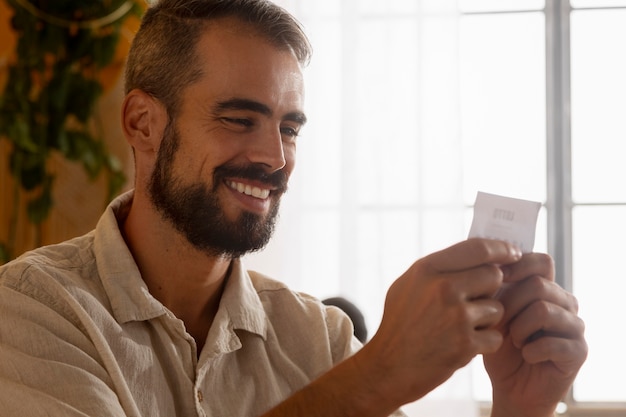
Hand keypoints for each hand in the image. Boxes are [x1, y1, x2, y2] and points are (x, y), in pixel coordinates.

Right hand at [355, 238, 521, 405]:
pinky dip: (484, 343)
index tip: (514, 253)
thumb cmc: (399, 323)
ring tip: (461, 327)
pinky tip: (463, 345)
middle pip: (493, 275)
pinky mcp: (465, 344)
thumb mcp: (408, 285)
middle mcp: (443, 288)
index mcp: (427, 269)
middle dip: (491, 288)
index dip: (501, 248)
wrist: (388, 367)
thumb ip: (439, 268)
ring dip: (487, 319)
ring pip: (497, 308)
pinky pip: (496, 336)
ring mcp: (456, 316)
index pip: (477, 248)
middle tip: (476, 300)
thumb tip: (477, 254)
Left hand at [484, 253, 587, 416]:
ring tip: (514, 341)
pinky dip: (531, 350)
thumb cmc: (500, 347)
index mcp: (545, 288)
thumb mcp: (492, 314)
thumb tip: (492, 264)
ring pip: (543, 310)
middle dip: (510, 305)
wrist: (511, 387)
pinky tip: (527, 355)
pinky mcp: (579, 351)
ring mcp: (574, 326)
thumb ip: (496, 290)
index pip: (541, 262)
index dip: (519, 265)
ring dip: (519, 329)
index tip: (497, 278)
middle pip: (539, 285)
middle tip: (501, 325)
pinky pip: (553, 342)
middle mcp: (564, 302)